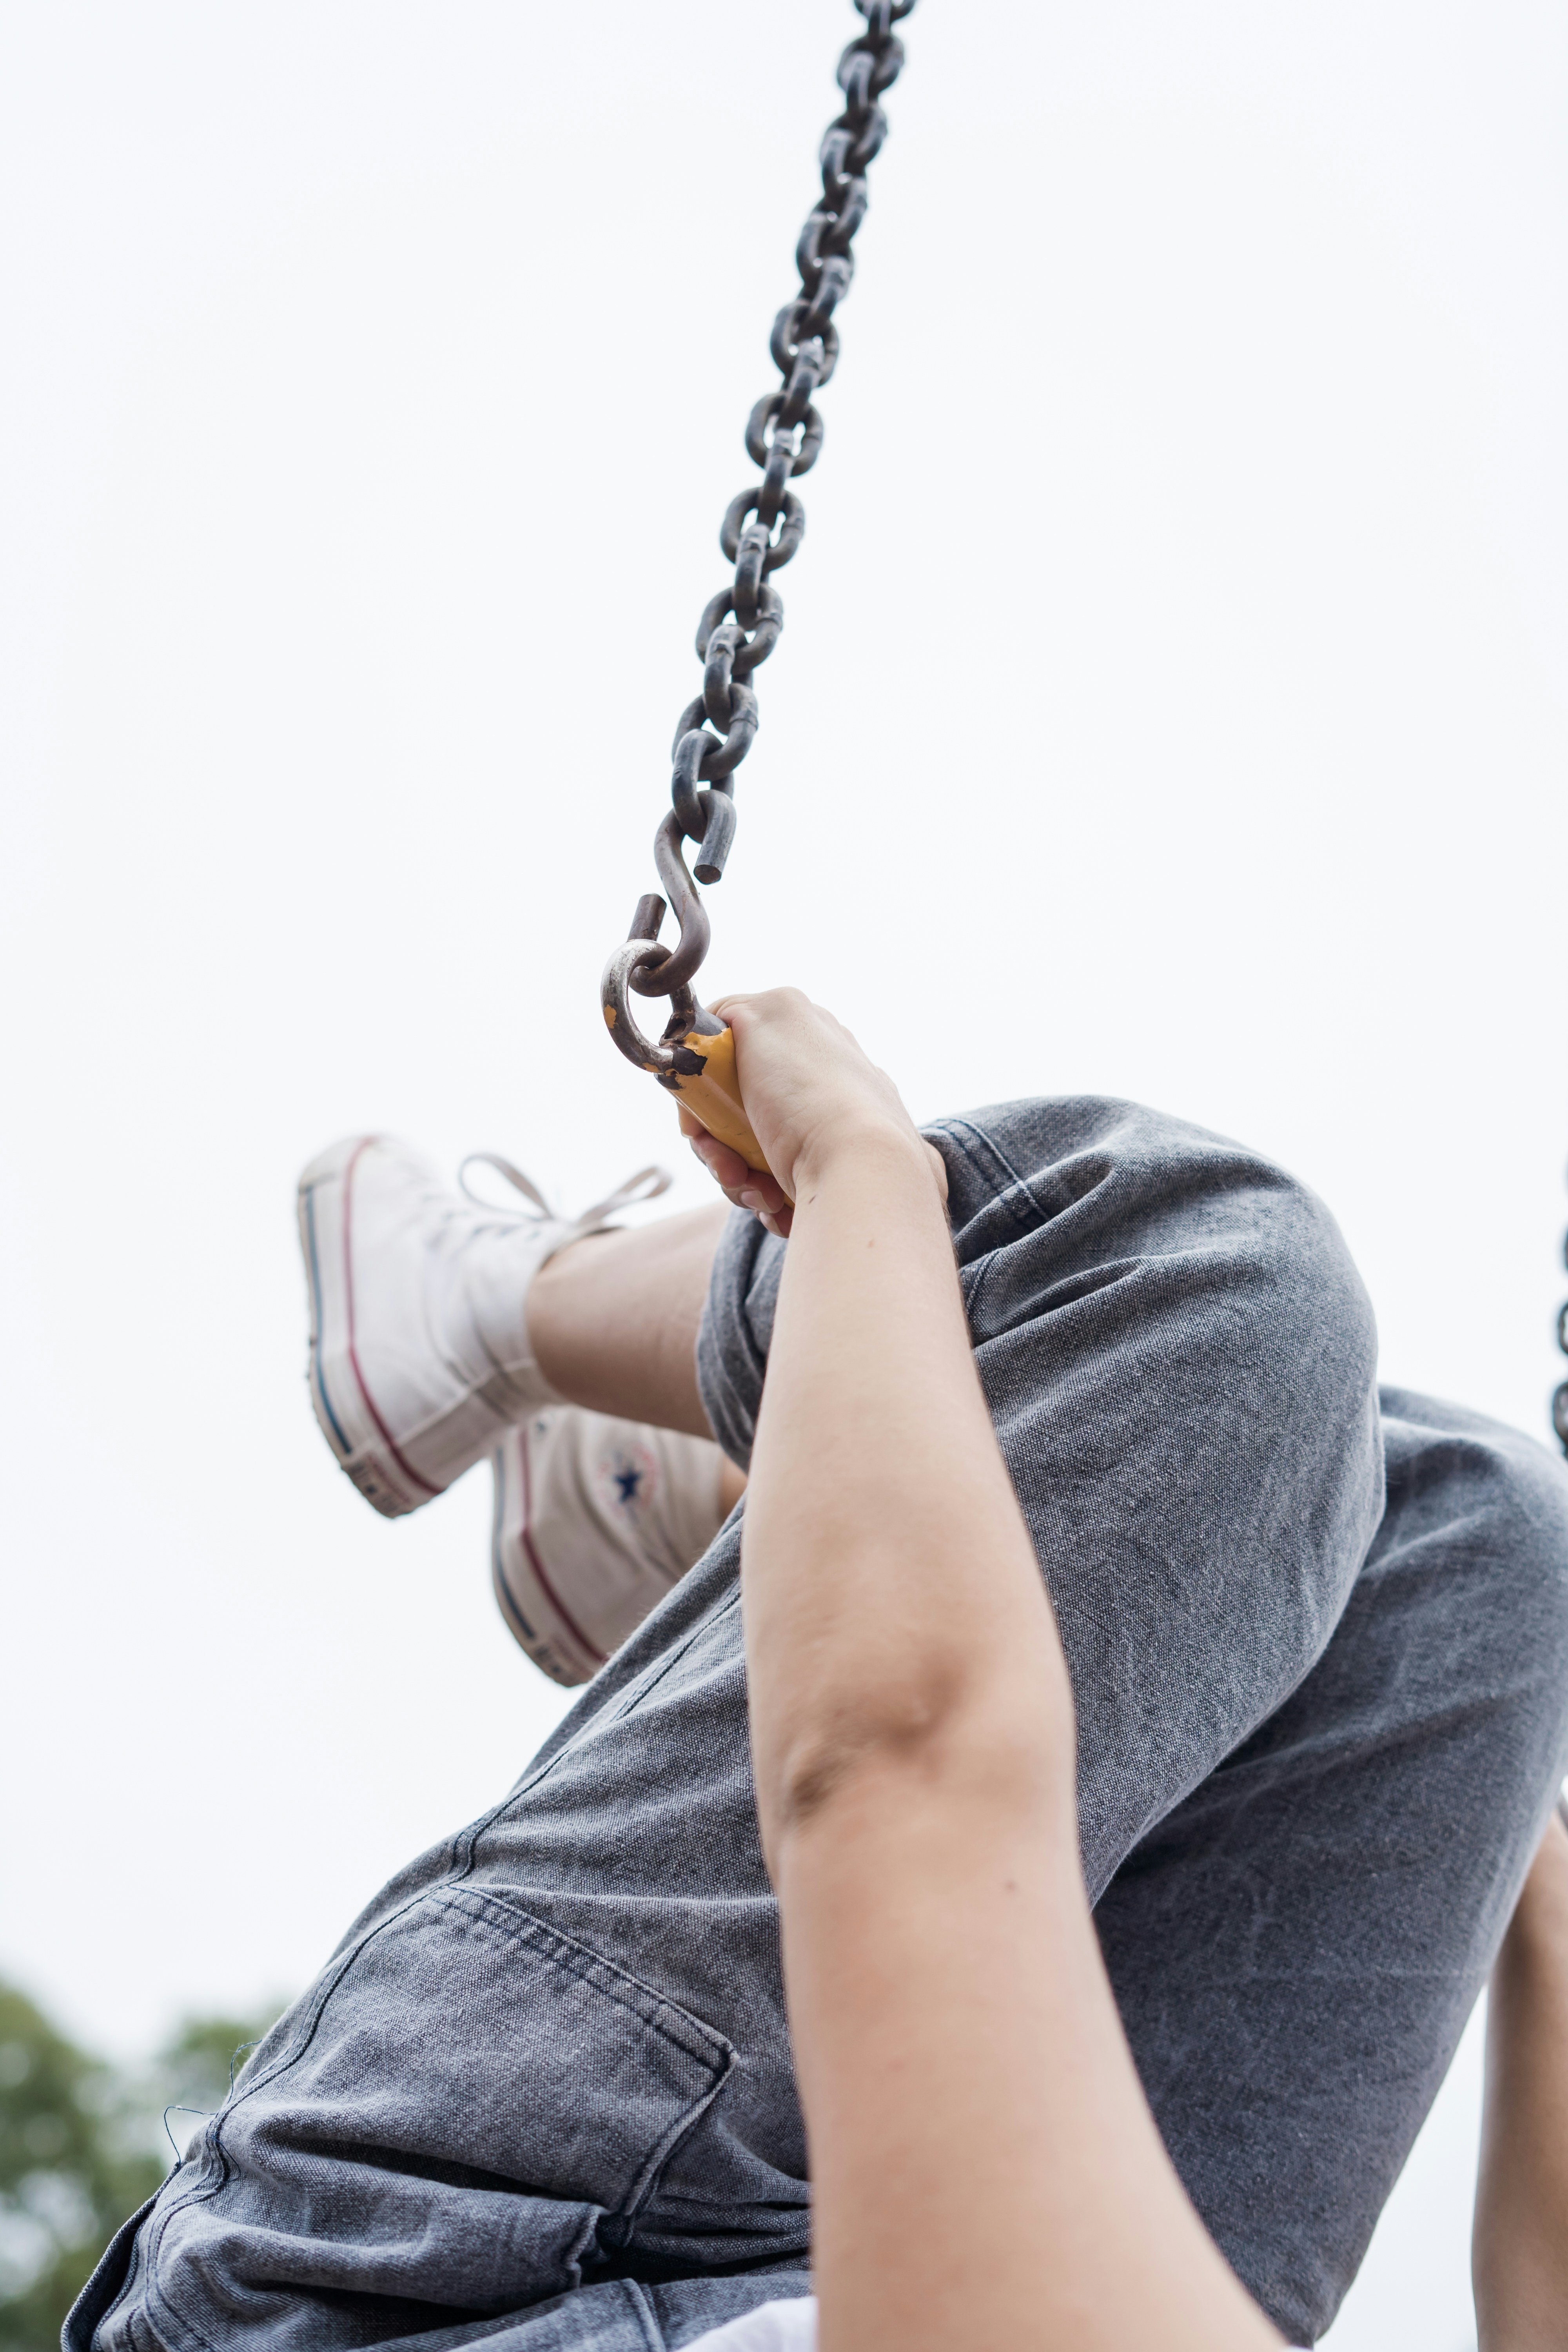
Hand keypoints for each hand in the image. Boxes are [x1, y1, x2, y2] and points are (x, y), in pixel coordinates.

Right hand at [680, 989, 946, 1238]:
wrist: (862, 1171)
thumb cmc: (808, 1097)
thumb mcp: (760, 1018)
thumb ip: (733, 1007)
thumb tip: (716, 1022)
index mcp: (803, 1033)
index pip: (726, 1056)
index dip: (701, 1095)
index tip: (697, 1126)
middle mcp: (817, 1072)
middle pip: (733, 1110)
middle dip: (719, 1147)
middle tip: (729, 1170)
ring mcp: (828, 1120)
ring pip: (750, 1150)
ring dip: (741, 1179)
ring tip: (762, 1197)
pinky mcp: (835, 1164)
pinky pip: (781, 1182)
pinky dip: (770, 1197)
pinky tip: (782, 1207)